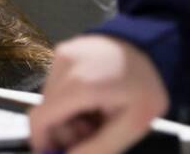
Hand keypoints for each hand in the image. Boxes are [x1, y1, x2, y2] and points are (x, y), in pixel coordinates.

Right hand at [29, 36, 168, 153]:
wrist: (150, 46)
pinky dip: (69, 99)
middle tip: (90, 135)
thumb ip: (99, 148)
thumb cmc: (145, 86)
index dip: (42, 143)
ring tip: (96, 115)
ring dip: (68, 115)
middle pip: (46, 112)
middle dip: (64, 131)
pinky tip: (91, 98)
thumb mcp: (132, 126)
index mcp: (78, 86)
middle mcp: (62, 67)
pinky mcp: (63, 52)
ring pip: (51, 100)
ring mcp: (61, 56)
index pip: (40, 119)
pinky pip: (57, 85)